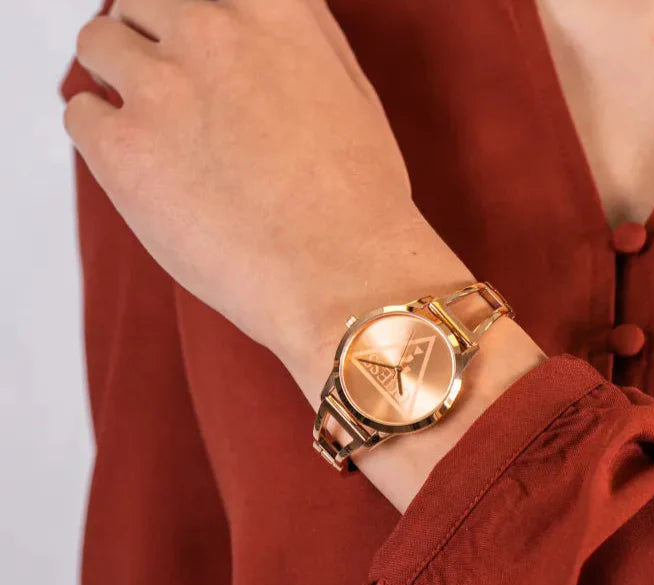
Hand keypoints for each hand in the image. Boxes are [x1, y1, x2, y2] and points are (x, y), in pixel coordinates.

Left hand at [64, 0, 545, 511]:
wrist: (343, 276)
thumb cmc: (360, 203)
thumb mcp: (351, 96)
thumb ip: (299, 46)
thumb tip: (256, 29)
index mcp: (275, 11)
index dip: (197, 20)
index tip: (193, 44)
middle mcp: (211, 30)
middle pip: (145, 2)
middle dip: (154, 41)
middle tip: (171, 91)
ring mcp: (162, 86)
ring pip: (100, 45)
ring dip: (119, 78)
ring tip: (151, 129)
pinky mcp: (123, 149)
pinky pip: (80, 115)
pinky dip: (100, 134)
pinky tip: (137, 167)